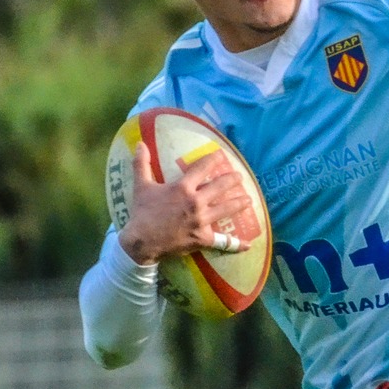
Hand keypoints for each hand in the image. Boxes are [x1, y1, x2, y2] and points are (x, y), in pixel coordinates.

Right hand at [116, 143, 254, 265]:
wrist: (141, 242)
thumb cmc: (142, 213)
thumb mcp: (141, 186)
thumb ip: (141, 164)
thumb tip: (140, 144)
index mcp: (183, 188)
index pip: (202, 168)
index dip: (213, 160)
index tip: (220, 155)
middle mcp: (196, 202)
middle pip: (221, 186)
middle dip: (232, 180)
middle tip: (239, 177)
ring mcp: (202, 221)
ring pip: (227, 209)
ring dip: (240, 203)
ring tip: (248, 200)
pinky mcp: (203, 238)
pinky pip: (223, 242)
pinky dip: (236, 244)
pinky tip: (247, 244)